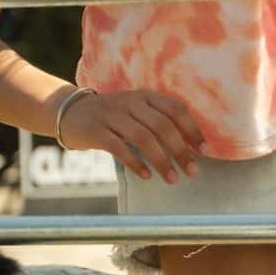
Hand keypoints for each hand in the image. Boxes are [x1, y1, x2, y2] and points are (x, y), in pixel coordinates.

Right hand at [59, 86, 206, 183]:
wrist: (69, 112)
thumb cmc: (111, 117)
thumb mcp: (135, 111)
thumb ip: (158, 122)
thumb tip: (190, 148)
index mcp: (144, 96)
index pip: (175, 109)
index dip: (192, 130)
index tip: (205, 151)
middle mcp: (130, 102)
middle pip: (162, 126)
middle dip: (181, 150)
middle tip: (193, 171)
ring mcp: (112, 115)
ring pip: (143, 138)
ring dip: (161, 160)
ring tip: (172, 179)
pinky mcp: (96, 130)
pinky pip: (119, 147)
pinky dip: (135, 163)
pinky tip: (146, 176)